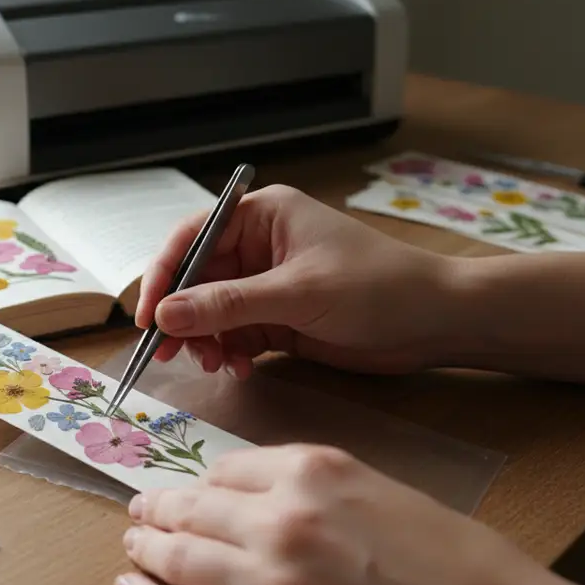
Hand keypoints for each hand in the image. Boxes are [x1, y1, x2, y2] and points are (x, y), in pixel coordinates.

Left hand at [115, 445, 584, 584]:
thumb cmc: (442, 554)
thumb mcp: (368, 484)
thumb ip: (296, 477)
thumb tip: (229, 487)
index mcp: (309, 472)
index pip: (222, 468)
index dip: (197, 481)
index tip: (182, 488)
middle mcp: (282, 523)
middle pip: (190, 511)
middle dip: (156, 511)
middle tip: (139, 512)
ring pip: (178, 563)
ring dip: (146, 553)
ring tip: (133, 547)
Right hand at [135, 185, 456, 376]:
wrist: (436, 322)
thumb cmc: (377, 287)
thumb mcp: (297, 293)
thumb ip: (228, 304)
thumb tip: (165, 314)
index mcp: (262, 216)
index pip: (194, 238)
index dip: (164, 274)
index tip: (148, 316)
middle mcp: (259, 246)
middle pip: (196, 279)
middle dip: (182, 316)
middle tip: (166, 354)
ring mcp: (268, 284)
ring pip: (212, 311)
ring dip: (206, 340)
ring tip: (216, 364)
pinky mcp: (280, 318)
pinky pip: (236, 334)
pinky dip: (231, 352)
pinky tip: (240, 368)